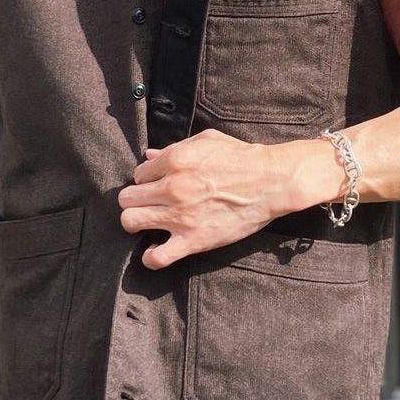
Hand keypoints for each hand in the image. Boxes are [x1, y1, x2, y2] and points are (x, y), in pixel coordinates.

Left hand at [119, 128, 315, 268]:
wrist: (272, 181)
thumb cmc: (241, 158)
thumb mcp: (205, 142)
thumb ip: (174, 148)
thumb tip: (149, 156)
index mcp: (174, 161)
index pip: (138, 175)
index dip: (146, 181)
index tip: (157, 186)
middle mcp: (172, 188)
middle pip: (127, 199)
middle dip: (134, 201)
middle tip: (147, 204)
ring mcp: (181, 216)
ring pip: (131, 222)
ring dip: (134, 223)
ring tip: (146, 224)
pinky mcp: (194, 240)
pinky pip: (158, 256)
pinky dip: (150, 257)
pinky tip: (153, 252)